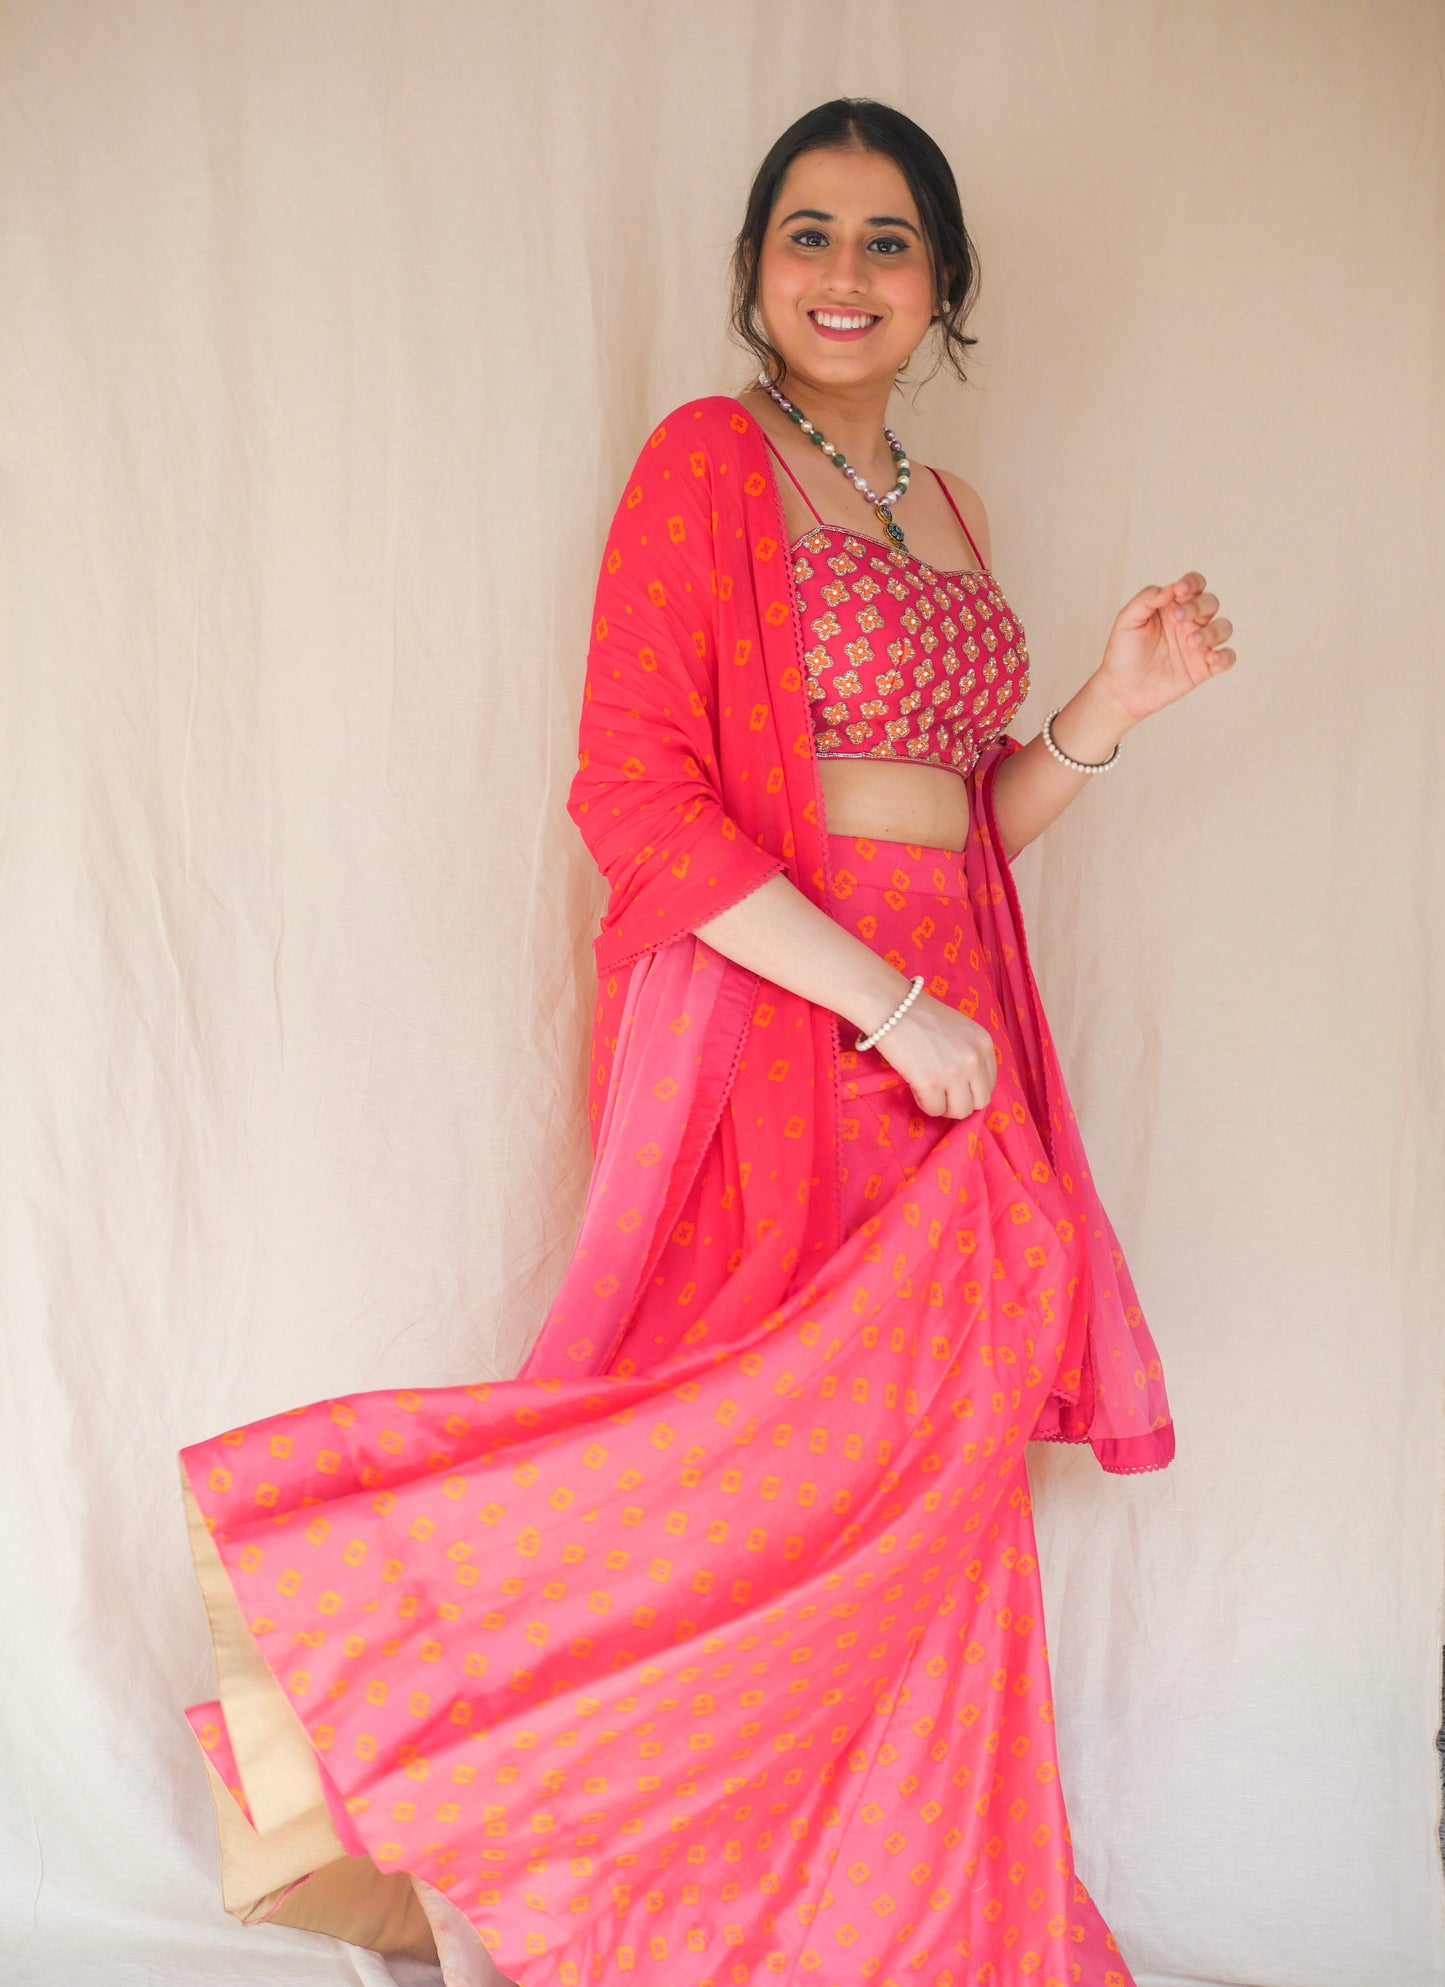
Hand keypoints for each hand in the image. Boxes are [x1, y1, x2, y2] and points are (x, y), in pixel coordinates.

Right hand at [870, 993, 997, 1119]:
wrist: (891, 1006)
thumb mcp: (959, 1029)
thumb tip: (967, 1083)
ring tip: (929, 1091)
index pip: (990, 1083)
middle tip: (942, 1093)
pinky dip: (924, 1103)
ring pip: (960, 1111)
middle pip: (979, 1102)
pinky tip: (915, 1087)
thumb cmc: (920, 1014)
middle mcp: (974, 1060)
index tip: (955, 1085)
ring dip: (944, 1106)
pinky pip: (934, 1110)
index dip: (971, 1089)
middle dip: (960, 1102)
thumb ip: (968, 1052)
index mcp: (984, 1044)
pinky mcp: (931, 1084)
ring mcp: (954, 1073)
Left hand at [1098, 572, 1235, 723]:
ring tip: (1191, 642)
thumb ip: (1146, 599)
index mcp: (1173, 606)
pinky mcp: (1204, 668)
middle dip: (1198, 607)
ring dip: (1212, 631)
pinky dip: (1225, 656)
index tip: (1180, 590)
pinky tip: (1210, 658)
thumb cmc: (1123, 651)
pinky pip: (1228, 658)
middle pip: (1210, 603)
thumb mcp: (1127, 620)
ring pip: (1224, 628)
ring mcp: (1199, 645)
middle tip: (1176, 618)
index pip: (1194, 585)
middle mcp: (1190, 622)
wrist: (1121, 689)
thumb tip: (1170, 588)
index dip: (1193, 583)